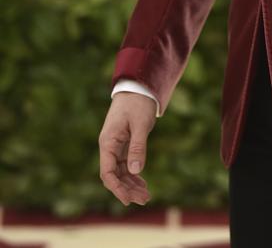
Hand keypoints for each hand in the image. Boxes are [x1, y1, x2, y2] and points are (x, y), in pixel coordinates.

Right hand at [98, 92, 155, 206]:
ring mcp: (116, 146)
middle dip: (127, 190)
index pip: (108, 172)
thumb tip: (135, 171)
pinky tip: (143, 184)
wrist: (138, 87)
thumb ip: (138, 146)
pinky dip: (134, 175)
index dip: (117, 188)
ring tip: (147, 196)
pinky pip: (126, 165)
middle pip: (115, 176)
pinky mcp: (124, 144)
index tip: (129, 200)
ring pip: (121, 172)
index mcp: (108, 142)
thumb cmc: (138, 103)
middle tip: (145, 199)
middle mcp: (109, 147)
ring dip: (132, 185)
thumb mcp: (141, 124)